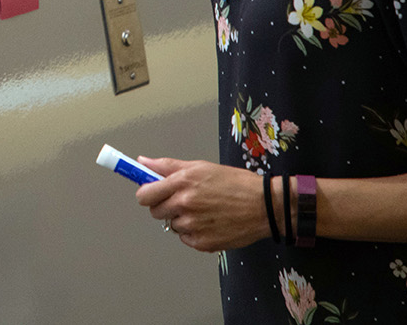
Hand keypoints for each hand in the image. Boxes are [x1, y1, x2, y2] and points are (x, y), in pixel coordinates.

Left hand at [135, 156, 269, 252]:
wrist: (264, 206)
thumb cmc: (235, 184)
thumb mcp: (200, 167)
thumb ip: (167, 166)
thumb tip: (142, 162)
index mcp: (182, 182)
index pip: (144, 195)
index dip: (146, 194)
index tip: (150, 193)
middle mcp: (184, 204)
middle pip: (155, 212)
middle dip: (164, 206)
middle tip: (183, 200)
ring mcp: (193, 225)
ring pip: (172, 225)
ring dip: (181, 219)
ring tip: (203, 210)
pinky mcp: (202, 243)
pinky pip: (185, 238)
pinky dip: (193, 232)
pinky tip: (210, 222)